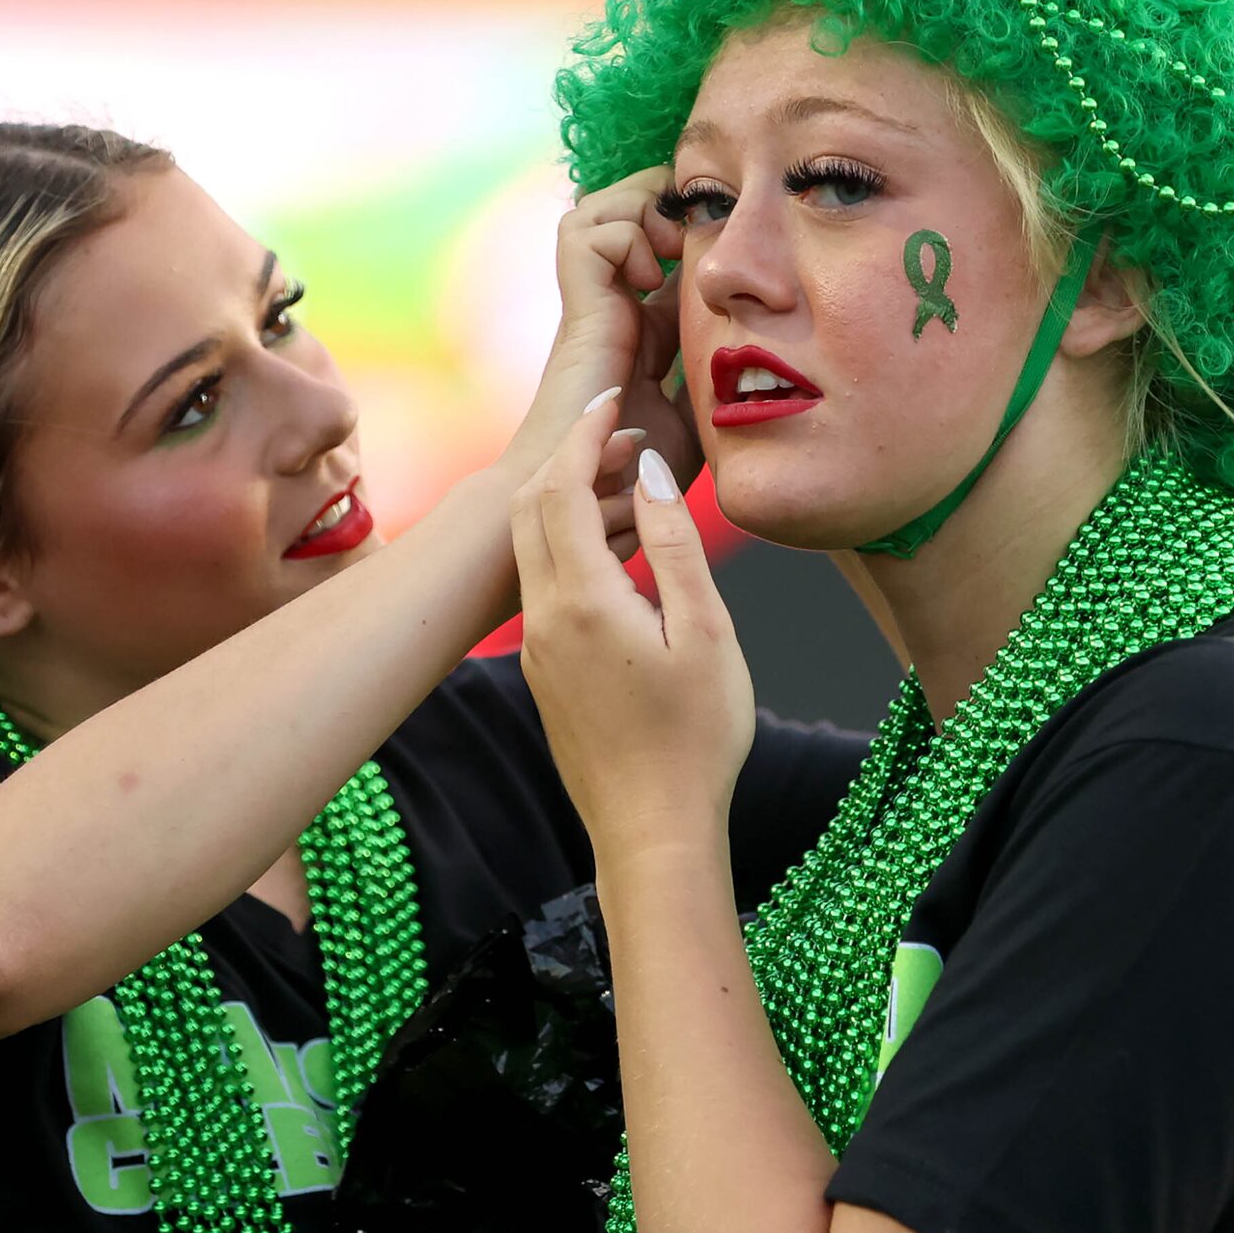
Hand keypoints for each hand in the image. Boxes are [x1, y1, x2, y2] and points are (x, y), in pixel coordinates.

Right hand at [497, 169, 698, 502]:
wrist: (584, 497)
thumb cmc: (634, 472)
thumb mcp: (699, 416)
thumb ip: (719, 382)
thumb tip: (763, 359)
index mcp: (648, 326)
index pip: (666, 246)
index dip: (695, 226)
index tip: (730, 238)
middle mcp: (617, 305)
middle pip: (626, 209)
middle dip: (663, 199)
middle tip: (697, 229)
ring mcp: (593, 305)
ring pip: (597, 208)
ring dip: (638, 208)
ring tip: (668, 246)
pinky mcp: (578, 311)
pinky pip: (582, 233)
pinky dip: (621, 236)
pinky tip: (648, 277)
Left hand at [512, 397, 753, 862]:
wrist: (652, 831)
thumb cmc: (695, 738)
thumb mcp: (705, 632)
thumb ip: (675, 543)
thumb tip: (649, 470)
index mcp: (581, 600)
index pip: (559, 487)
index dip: (583, 434)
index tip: (614, 401)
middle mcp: (542, 618)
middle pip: (528, 509)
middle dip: (570, 460)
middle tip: (626, 436)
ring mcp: (537, 648)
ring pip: (534, 550)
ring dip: (572, 505)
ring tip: (636, 488)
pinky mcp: (545, 672)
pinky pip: (546, 588)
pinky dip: (575, 549)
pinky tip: (627, 555)